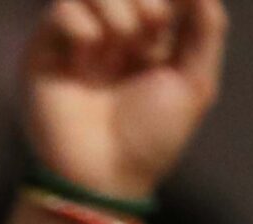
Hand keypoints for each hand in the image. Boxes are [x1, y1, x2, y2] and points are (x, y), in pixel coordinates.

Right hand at [25, 0, 227, 203]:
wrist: (105, 177)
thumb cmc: (151, 139)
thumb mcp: (196, 83)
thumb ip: (208, 29)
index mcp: (149, 40)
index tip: (168, 26)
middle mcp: (112, 37)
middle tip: (150, 31)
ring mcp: (77, 44)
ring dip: (115, 5)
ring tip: (121, 41)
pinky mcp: (44, 55)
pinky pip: (59, 9)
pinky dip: (80, 22)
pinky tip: (90, 50)